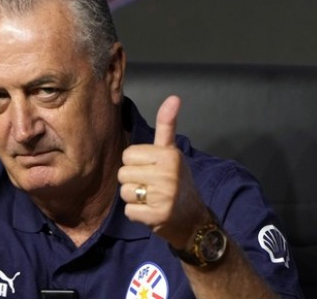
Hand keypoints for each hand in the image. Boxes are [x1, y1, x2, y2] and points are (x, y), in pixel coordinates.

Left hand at [118, 95, 209, 248]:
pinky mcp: (158, 216)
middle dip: (133, 181)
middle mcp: (168, 173)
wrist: (193, 219)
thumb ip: (167, 125)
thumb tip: (174, 97)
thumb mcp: (173, 152)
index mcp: (169, 155)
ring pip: (124, 192)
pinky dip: (137, 214)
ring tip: (151, 199)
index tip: (151, 169)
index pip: (128, 155)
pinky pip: (129, 211)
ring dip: (134, 199)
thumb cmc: (178, 181)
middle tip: (151, 186)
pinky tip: (151, 212)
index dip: (136, 164)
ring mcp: (164, 196)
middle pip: (123, 174)